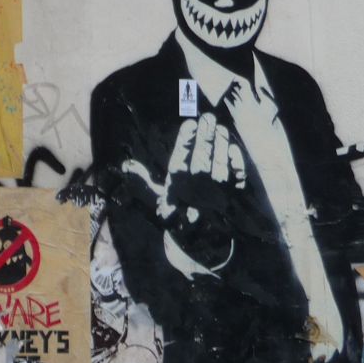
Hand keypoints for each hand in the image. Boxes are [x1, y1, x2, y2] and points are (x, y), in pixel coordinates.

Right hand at [122, 113, 245, 223]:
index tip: (189, 123)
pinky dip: (236, 165)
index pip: (179, 160)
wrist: (200, 245)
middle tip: (208, 118)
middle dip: (204, 138)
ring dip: (220, 146)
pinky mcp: (234, 199)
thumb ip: (144, 180)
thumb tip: (126, 165)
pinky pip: (236, 180)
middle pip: (201, 161)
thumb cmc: (178, 216)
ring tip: (220, 128)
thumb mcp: (158, 199)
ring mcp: (216, 196)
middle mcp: (195, 193)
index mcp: (175, 191)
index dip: (185, 141)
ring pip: (219, 167)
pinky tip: (233, 148)